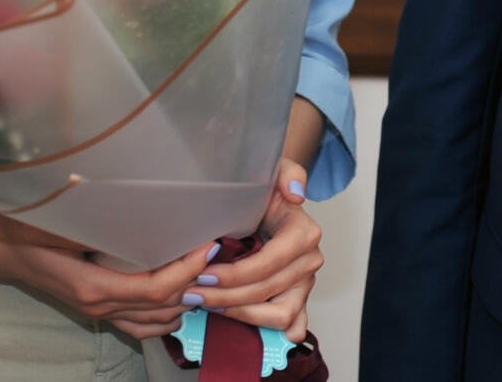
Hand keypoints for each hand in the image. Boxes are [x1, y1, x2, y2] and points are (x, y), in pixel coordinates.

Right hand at [0, 215, 214, 339]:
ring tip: (207, 271)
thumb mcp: (54, 221)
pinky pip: (141, 327)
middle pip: (162, 306)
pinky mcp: (100, 312)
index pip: (154, 289)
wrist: (5, 249)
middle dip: (195, 283)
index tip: (208, 246)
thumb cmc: (28, 231)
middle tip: (218, 254)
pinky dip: (166, 317)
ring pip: (156, 321)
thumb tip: (117, 199)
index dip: (186, 271)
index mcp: (93, 286)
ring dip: (185, 300)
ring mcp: (100, 313)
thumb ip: (86, 217)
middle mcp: (100, 306)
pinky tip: (182, 298)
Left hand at [186, 159, 323, 341]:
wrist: (267, 202)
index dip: (237, 274)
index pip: (270, 263)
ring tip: (208, 306)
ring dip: (241, 315)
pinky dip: (273, 332)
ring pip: (279, 314)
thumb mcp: (273, 170)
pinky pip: (292, 324)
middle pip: (267, 291)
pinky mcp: (298, 298)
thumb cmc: (265, 189)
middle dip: (226, 296)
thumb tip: (295, 194)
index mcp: (304, 232)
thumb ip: (288, 173)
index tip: (205, 273)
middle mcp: (309, 260)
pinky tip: (246, 330)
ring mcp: (304, 283)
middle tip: (193, 292)